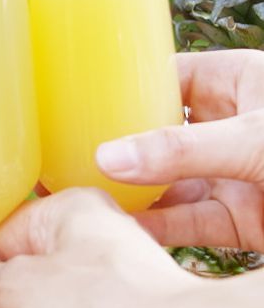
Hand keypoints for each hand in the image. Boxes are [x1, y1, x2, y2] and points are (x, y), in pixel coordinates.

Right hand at [95, 49, 263, 249]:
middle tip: (62, 158)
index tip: (75, 105)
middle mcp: (229, 127)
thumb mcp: (252, 139)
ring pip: (168, 184)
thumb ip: (183, 150)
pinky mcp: (241, 220)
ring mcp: (233, 175)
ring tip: (79, 198)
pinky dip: (154, 229)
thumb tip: (109, 159)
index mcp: (236, 83)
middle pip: (157, 135)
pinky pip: (188, 223)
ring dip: (128, 194)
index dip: (122, 90)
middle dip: (116, 149)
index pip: (165, 78)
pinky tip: (117, 229)